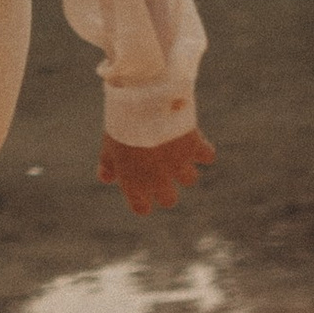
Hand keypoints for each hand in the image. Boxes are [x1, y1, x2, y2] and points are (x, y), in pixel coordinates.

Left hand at [98, 126, 215, 214]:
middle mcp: (159, 180)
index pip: (141, 208)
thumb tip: (106, 178)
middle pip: (169, 200)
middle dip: (167, 189)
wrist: (143, 103)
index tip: (143, 195)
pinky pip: (207, 156)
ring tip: (176, 151)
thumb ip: (108, 165)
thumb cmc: (121, 125)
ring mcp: (179, 165)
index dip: (142, 202)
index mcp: (135, 183)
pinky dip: (203, 150)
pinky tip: (194, 140)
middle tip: (162, 171)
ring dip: (185, 167)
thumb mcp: (109, 146)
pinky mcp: (195, 148)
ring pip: (190, 179)